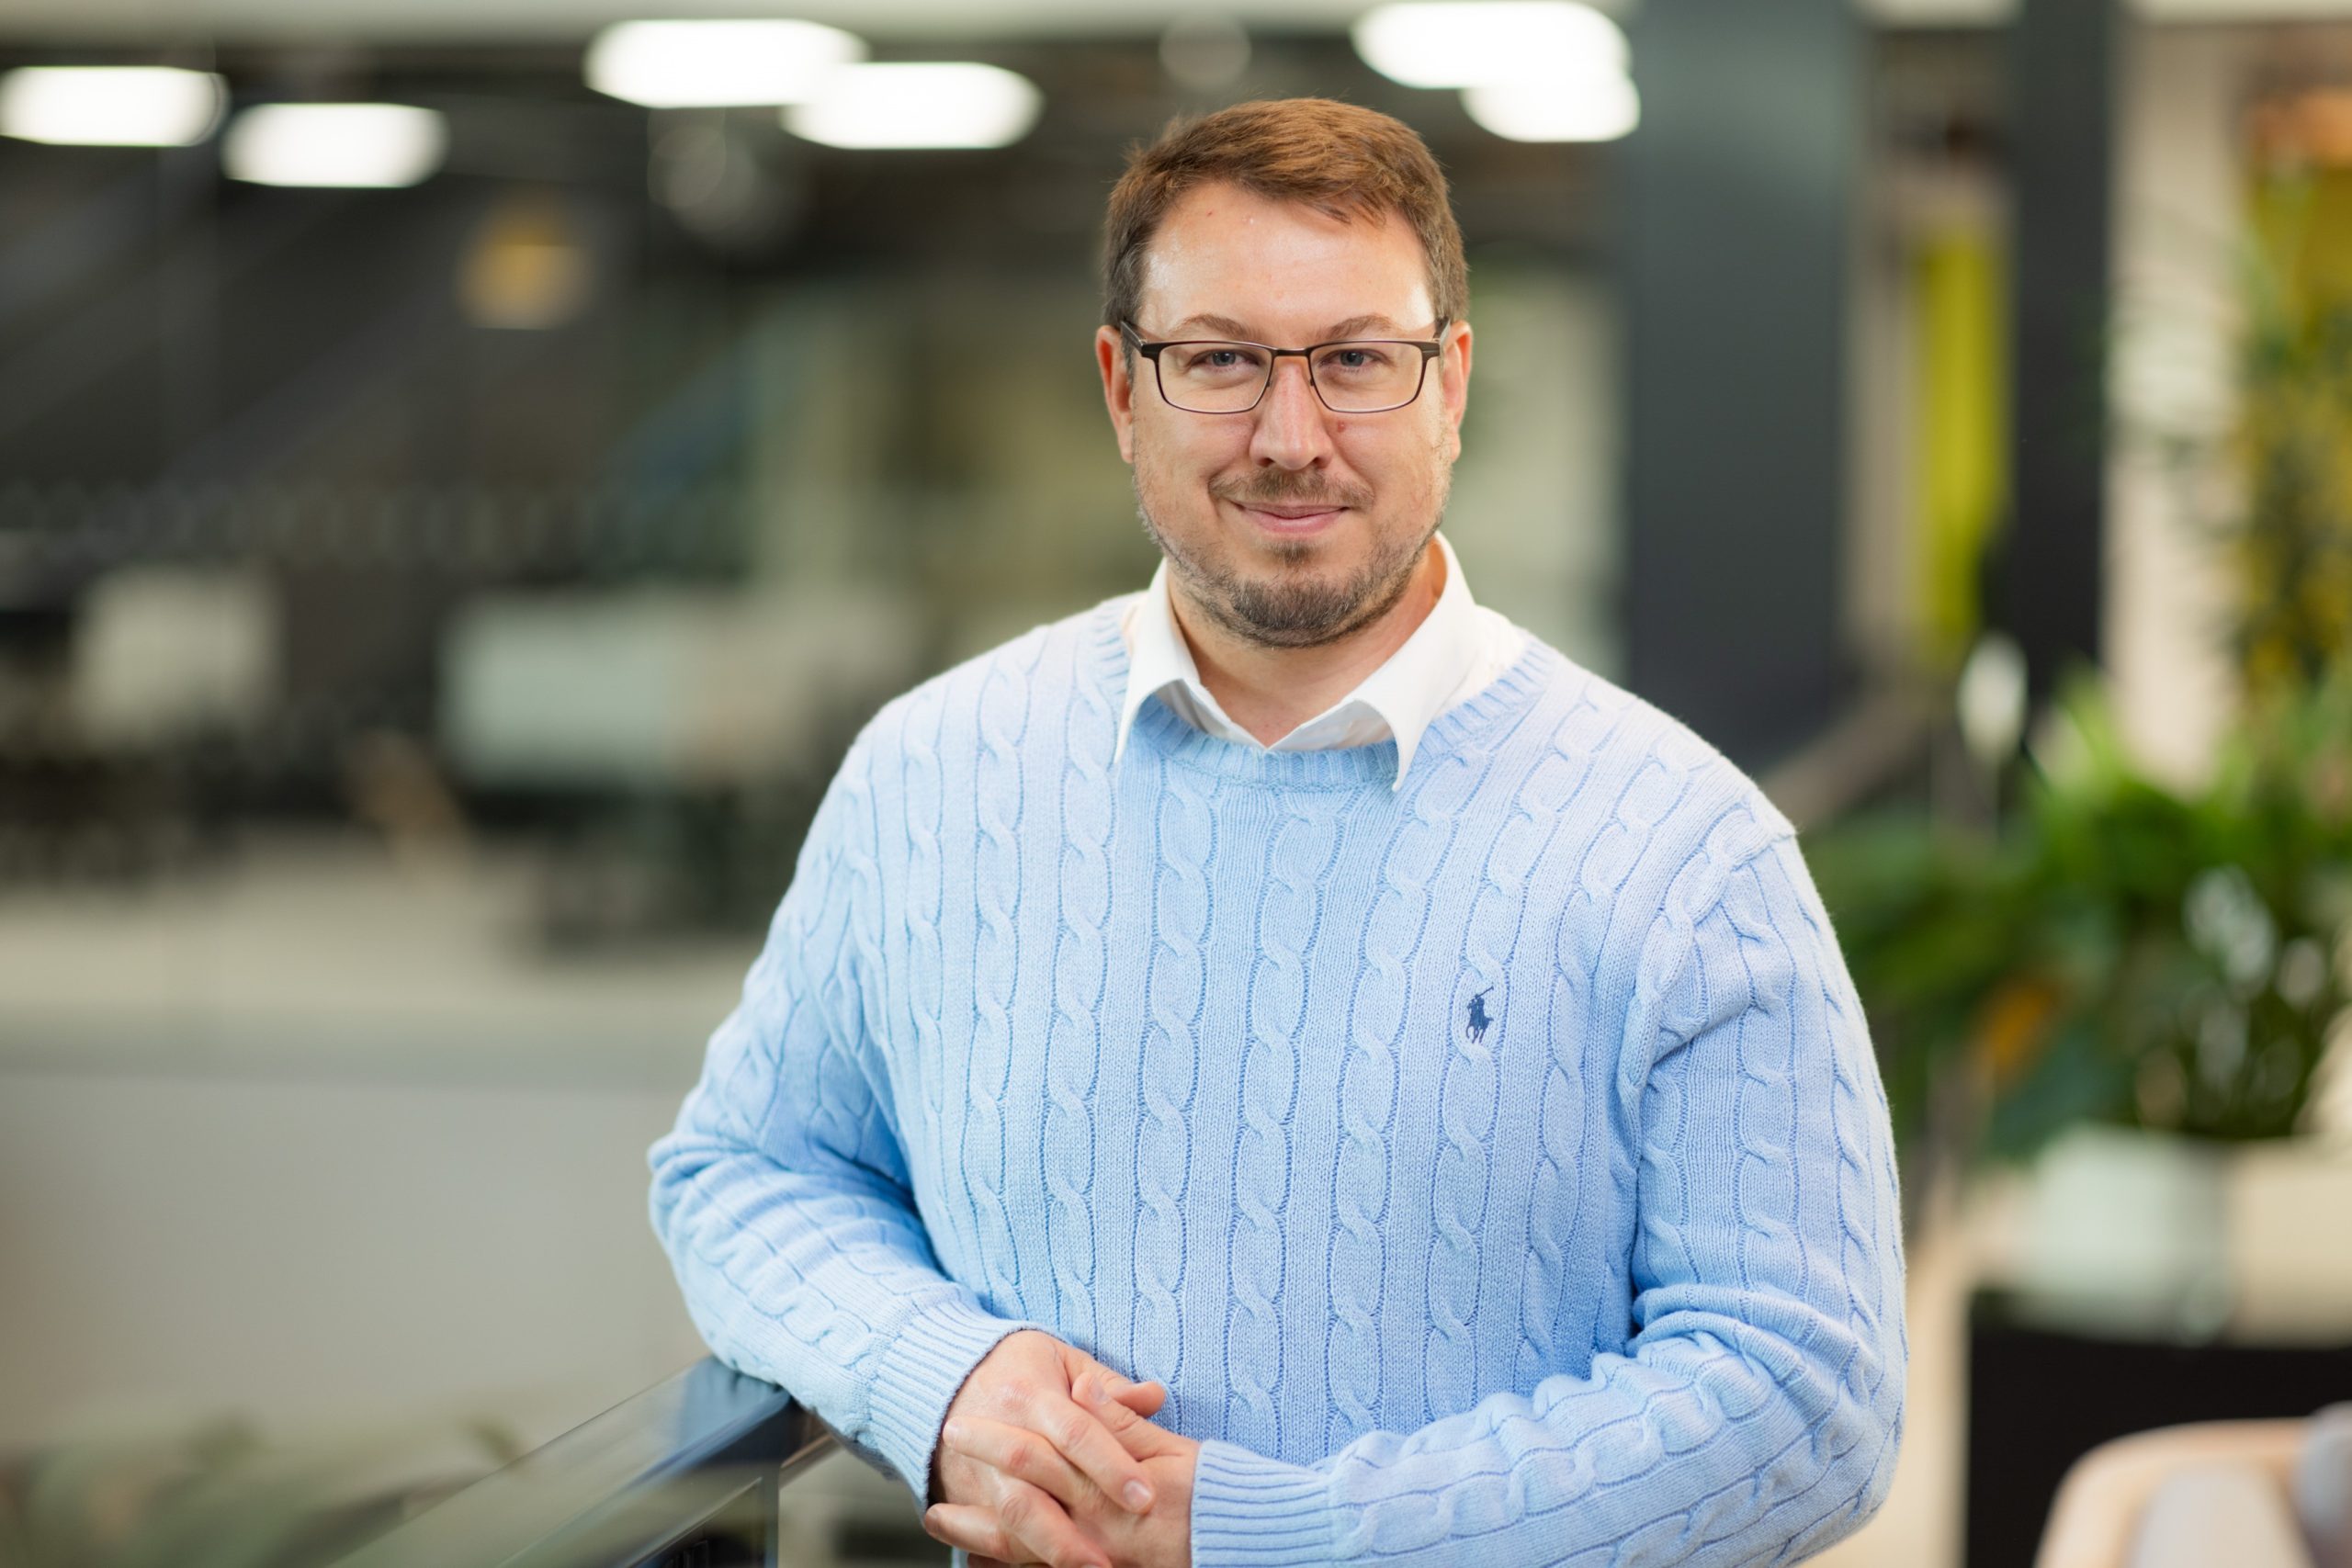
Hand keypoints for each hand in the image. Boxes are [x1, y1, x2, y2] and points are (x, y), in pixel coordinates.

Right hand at [931, 1369, 1196, 1567]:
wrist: (944, 1375)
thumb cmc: (1018, 1366)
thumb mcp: (1064, 1360)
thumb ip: (1110, 1386)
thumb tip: (1155, 1397)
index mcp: (1029, 1393)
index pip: (1075, 1432)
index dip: (1111, 1466)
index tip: (1146, 1498)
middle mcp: (997, 1432)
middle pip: (1034, 1487)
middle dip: (1071, 1530)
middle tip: (1110, 1560)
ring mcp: (975, 1468)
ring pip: (1008, 1516)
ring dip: (1045, 1548)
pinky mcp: (961, 1493)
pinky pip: (985, 1530)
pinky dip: (1010, 1554)